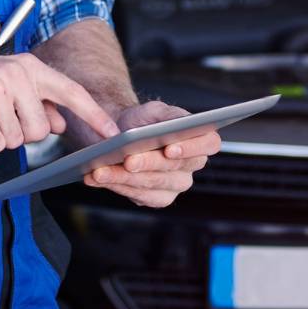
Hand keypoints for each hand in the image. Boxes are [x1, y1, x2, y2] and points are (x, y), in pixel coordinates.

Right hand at [0, 53, 119, 153]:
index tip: (113, 133)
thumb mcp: (5, 85)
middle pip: (42, 130)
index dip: (94, 115)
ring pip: (17, 140)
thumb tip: (61, 122)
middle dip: (20, 132)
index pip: (70, 92)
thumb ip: (36, 101)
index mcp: (27, 66)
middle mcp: (16, 75)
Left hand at [82, 100, 221, 207]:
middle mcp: (191, 165)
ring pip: (153, 185)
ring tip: (100, 170)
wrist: (121, 134)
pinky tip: (98, 178)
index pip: (209, 144)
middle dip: (148, 164)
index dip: (192, 148)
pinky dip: (116, 186)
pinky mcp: (157, 198)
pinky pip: (139, 196)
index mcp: (200, 140)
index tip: (169, 147)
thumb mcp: (154, 110)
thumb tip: (176, 126)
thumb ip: (168, 115)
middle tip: (127, 160)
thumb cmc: (142, 121)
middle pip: (174, 168)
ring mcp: (175, 184)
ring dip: (124, 178)